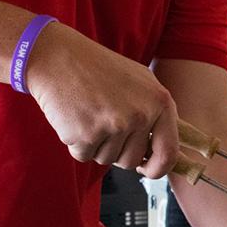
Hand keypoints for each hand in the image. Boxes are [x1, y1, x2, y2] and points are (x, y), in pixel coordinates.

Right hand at [25, 22, 179, 177]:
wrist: (58, 57)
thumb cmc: (98, 68)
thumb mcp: (141, 81)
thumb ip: (156, 113)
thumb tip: (161, 151)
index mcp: (160, 102)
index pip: (169, 153)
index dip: (158, 168)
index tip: (147, 170)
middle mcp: (141, 115)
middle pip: (132, 160)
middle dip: (117, 152)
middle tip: (104, 124)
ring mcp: (114, 125)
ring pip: (107, 159)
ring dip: (96, 145)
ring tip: (90, 114)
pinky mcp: (86, 134)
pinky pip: (84, 156)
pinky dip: (77, 144)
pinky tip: (75, 118)